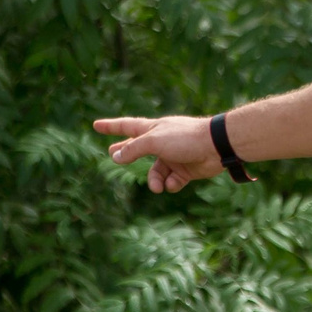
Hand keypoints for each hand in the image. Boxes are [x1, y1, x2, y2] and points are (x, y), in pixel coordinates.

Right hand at [93, 114, 223, 192]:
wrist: (216, 146)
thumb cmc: (184, 138)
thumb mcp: (154, 141)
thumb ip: (133, 148)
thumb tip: (115, 156)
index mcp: (153, 129)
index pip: (126, 126)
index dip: (111, 126)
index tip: (96, 125)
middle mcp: (161, 142)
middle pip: (138, 149)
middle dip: (126, 153)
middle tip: (112, 155)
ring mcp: (173, 156)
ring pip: (156, 172)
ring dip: (155, 181)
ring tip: (157, 187)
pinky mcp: (185, 170)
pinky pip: (172, 181)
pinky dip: (171, 184)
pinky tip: (174, 183)